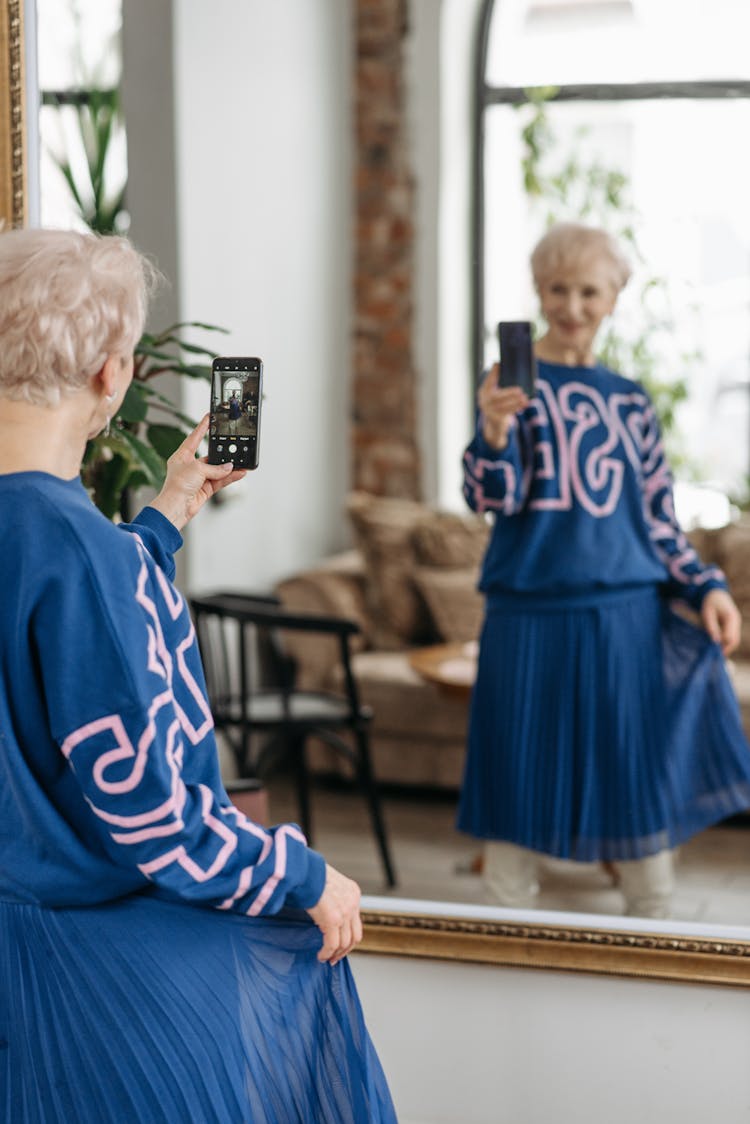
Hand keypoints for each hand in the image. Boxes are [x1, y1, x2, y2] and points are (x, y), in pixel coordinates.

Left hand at [148, 415, 246, 530]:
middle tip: (231, 445)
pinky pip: (221, 481)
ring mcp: (198, 478)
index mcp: (182, 456)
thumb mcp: (197, 469)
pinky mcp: (205, 489)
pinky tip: (239, 473)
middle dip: (221, 453)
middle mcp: (190, 466)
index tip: (209, 417)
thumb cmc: (177, 486)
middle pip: (209, 456)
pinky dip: (230, 477)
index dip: (202, 427)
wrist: (177, 507)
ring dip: (228, 468)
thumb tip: (228, 468)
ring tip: (240, 463)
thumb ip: (215, 467)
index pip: (194, 438)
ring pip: (217, 470)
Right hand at [307, 863, 362, 965]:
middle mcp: (353, 902)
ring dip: (335, 954)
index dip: (348, 937)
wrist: (303, 869)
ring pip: (344, 943)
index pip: (356, 922)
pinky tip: (320, 955)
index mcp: (353, 892)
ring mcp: (345, 911)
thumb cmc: (309, 874)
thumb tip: (325, 910)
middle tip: (335, 957)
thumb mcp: (328, 882)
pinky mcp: (333, 919)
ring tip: (326, 958)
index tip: (340, 945)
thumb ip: (332, 896)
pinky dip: (326, 953)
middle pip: (355, 935)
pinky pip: (332, 944)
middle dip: (345, 949)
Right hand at [478, 364, 529, 449]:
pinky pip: (508, 413)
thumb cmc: (498, 404)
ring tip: (524, 397)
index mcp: (483, 392)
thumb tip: (508, 367)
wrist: (494, 424)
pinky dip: (517, 407)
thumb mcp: (496, 393)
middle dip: (508, 393)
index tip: (498, 364)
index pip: (487, 381)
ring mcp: (489, 411)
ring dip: (515, 401)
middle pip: (496, 397)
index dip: (492, 373)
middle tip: (520, 390)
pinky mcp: (496, 418)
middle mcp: (484, 401)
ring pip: (503, 406)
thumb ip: (499, 382)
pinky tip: (524, 404)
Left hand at [701, 588, 741, 656]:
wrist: (715, 593)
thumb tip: (715, 641)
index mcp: (731, 618)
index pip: (730, 637)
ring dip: (726, 647)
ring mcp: (735, 624)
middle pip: (734, 640)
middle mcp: (736, 622)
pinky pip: (731, 637)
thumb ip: (711, 626)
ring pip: (734, 640)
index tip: (714, 652)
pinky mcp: (732, 626)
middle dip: (726, 649)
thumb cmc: (710, 602)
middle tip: (715, 657)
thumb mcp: (707, 613)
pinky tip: (717, 647)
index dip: (723, 646)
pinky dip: (725, 643)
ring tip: (715, 654)